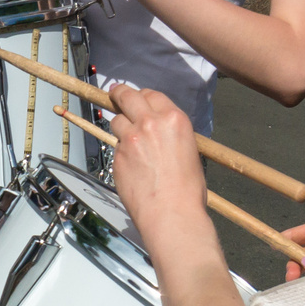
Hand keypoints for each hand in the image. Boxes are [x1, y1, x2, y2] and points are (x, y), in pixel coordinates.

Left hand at [107, 87, 211, 244]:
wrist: (170, 212)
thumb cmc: (188, 189)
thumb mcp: (190, 151)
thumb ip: (170, 135)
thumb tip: (159, 134)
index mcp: (174, 120)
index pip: (152, 95)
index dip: (142, 96)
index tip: (137, 97)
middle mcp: (149, 124)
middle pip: (127, 96)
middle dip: (119, 93)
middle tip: (115, 93)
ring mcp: (130, 139)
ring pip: (117, 121)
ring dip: (120, 125)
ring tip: (128, 137)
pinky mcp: (117, 156)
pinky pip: (115, 146)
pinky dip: (121, 150)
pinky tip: (131, 164)